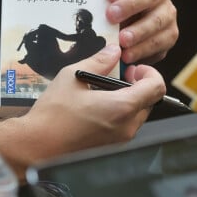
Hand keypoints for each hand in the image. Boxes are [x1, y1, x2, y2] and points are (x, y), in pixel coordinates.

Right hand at [13, 45, 165, 168]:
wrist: (39, 144)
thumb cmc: (55, 111)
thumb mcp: (74, 76)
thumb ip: (99, 61)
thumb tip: (114, 50)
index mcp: (122, 108)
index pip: (157, 88)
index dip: (149, 73)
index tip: (131, 67)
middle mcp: (127, 126)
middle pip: (150, 101)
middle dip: (139, 84)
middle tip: (117, 74)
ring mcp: (121, 139)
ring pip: (139, 113)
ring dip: (129, 97)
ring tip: (104, 88)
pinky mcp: (112, 146)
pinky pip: (127, 124)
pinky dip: (121, 110)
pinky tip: (98, 103)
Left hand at [105, 0, 178, 64]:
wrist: (134, 22)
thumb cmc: (116, 6)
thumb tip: (85, 7)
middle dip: (130, 6)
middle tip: (111, 16)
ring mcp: (167, 12)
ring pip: (158, 20)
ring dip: (139, 32)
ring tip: (122, 41)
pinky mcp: (170, 34)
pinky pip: (161, 42)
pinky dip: (144, 50)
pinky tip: (128, 55)